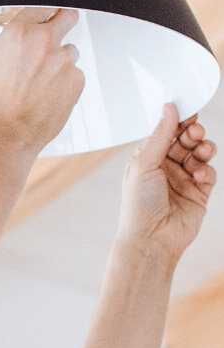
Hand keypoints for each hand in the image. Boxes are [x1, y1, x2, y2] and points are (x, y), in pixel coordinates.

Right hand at [0, 7, 85, 152]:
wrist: (4, 137)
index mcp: (20, 31)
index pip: (43, 6)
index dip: (41, 16)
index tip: (38, 25)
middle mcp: (45, 41)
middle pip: (68, 17)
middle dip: (61, 26)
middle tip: (47, 45)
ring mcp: (63, 60)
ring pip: (70, 50)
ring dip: (60, 60)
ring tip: (40, 82)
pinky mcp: (76, 80)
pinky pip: (76, 74)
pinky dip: (65, 83)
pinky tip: (46, 95)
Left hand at [116, 103, 216, 262]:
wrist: (151, 240)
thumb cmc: (138, 206)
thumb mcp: (143, 165)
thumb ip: (159, 135)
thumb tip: (169, 107)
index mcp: (147, 160)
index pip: (166, 133)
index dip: (178, 121)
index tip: (188, 110)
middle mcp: (165, 168)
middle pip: (186, 140)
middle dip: (192, 133)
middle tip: (194, 132)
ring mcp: (183, 180)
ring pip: (200, 153)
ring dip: (203, 148)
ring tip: (201, 151)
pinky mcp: (198, 193)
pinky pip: (209, 173)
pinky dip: (206, 170)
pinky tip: (199, 176)